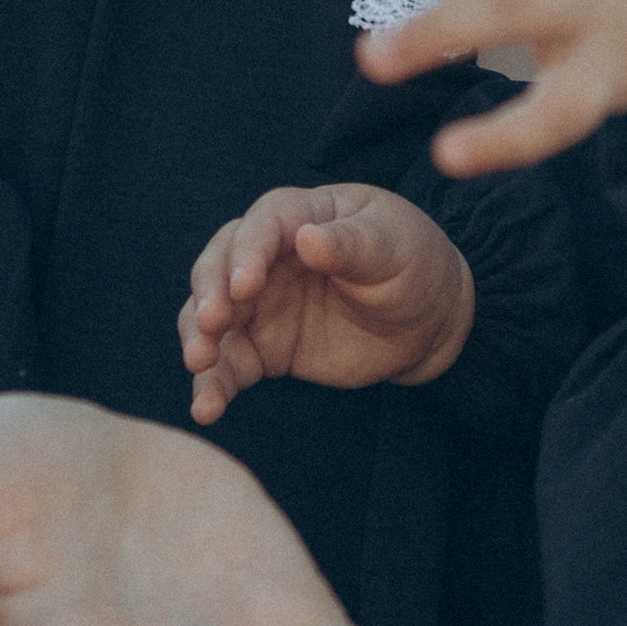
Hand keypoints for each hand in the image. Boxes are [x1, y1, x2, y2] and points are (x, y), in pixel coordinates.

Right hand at [180, 183, 474, 418]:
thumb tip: (306, 239)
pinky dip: (212, 385)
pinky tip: (206, 409)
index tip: (244, 286)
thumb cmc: (411, 264)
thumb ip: (350, 245)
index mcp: (299, 216)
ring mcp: (260, 304)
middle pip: (219, 266)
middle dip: (210, 293)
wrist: (427, 320)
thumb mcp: (392, 248)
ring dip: (199, 337)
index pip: (261, 227)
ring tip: (199, 363)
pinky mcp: (263, 348)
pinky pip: (228, 365)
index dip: (247, 254)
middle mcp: (267, 257)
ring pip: (210, 315)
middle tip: (212, 323)